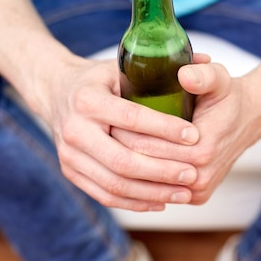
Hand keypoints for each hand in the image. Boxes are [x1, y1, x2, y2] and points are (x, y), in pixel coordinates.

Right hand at [34, 56, 200, 211]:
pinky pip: (105, 195)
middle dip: (162, 171)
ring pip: (115, 184)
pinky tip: (161, 201)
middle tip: (193, 173)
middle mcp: (74, 129)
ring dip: (153, 193)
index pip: (132, 118)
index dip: (165, 129)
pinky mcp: (70, 172)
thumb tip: (206, 58)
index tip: (194, 136)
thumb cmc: (97, 78)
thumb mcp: (121, 65)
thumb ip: (160, 65)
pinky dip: (135, 203)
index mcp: (88, 99)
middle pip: (123, 161)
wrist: (55, 91)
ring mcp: (69, 155)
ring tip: (183, 193)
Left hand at [113, 55, 260, 204]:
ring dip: (126, 166)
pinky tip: (123, 162)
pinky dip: (141, 180)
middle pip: (143, 166)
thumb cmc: (228, 97)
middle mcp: (201, 177)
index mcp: (203, 150)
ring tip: (107, 144)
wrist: (249, 120)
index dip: (123, 131)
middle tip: (100, 129)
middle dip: (118, 148)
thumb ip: (203, 75)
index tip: (105, 117)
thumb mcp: (219, 79)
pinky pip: (161, 192)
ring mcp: (197, 192)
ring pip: (149, 183)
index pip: (147, 146)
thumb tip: (184, 74)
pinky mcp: (196, 197)